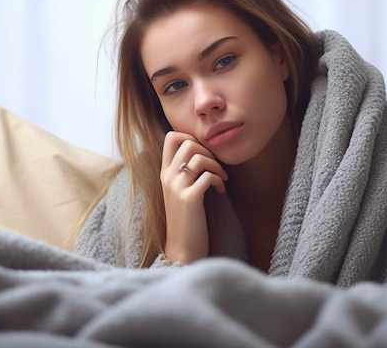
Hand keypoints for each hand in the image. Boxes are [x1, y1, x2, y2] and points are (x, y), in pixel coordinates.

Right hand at [160, 131, 227, 264]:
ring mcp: (177, 188)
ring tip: (221, 179)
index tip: (204, 153)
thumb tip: (204, 153)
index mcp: (165, 173)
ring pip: (199, 157)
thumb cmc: (186, 220)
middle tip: (216, 167)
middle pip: (188, 143)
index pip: (171, 137)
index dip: (191, 137)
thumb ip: (185, 172)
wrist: (182, 249)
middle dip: (208, 151)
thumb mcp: (180, 192)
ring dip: (216, 166)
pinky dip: (219, 180)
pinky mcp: (190, 199)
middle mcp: (168, 177)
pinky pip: (208, 176)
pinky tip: (220, 190)